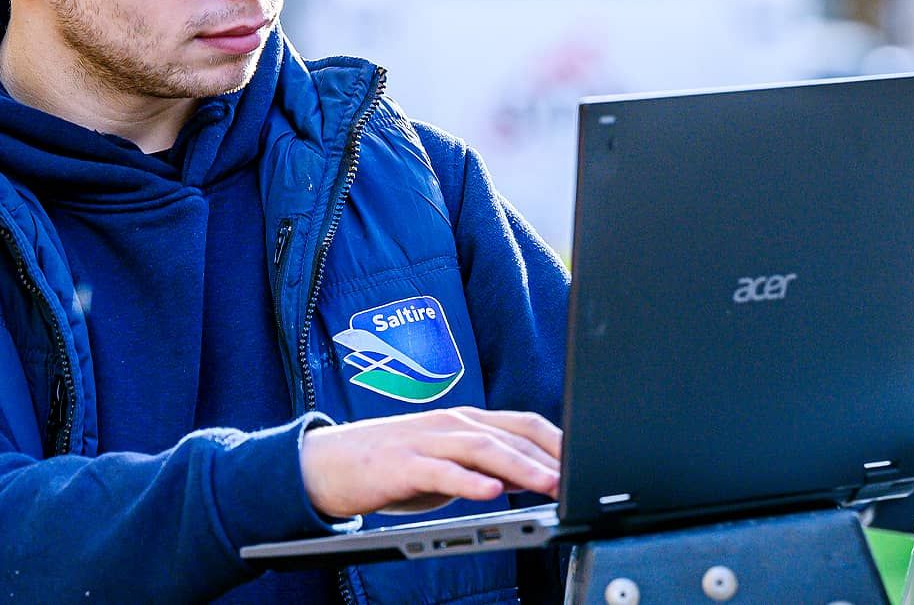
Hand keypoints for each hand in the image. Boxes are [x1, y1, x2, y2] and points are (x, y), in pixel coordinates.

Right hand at [298, 406, 562, 517]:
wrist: (325, 465)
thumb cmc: (390, 464)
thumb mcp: (446, 462)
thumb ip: (485, 465)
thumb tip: (533, 478)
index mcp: (464, 422)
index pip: (523, 424)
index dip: (559, 441)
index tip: (588, 461)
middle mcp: (449, 425)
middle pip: (510, 435)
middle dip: (550, 456)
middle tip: (581, 476)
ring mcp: (424, 442)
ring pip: (482, 450)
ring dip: (520, 467)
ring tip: (550, 484)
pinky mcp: (400, 465)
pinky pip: (440, 473)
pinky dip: (467, 481)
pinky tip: (490, 491)